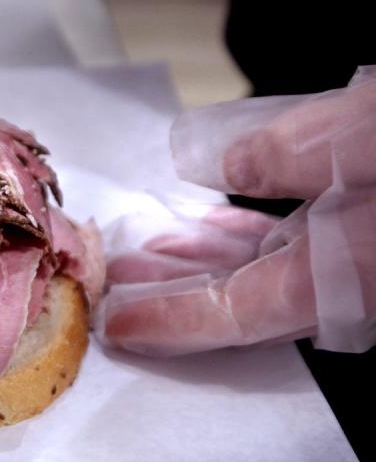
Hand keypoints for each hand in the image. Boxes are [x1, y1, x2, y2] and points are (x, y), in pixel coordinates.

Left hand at [99, 67, 375, 355]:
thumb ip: (300, 152)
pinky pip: (289, 242)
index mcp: (348, 269)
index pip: (240, 312)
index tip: (117, 327)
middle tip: (111, 284)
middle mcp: (349, 275)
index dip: (173, 321)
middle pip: (242, 301)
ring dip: (200, 262)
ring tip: (146, 252)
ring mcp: (356, 252)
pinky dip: (242, 235)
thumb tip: (224, 163)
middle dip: (171, 292)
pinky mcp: (362, 224)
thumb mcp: (375, 134)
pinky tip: (212, 223)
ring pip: (261, 272)